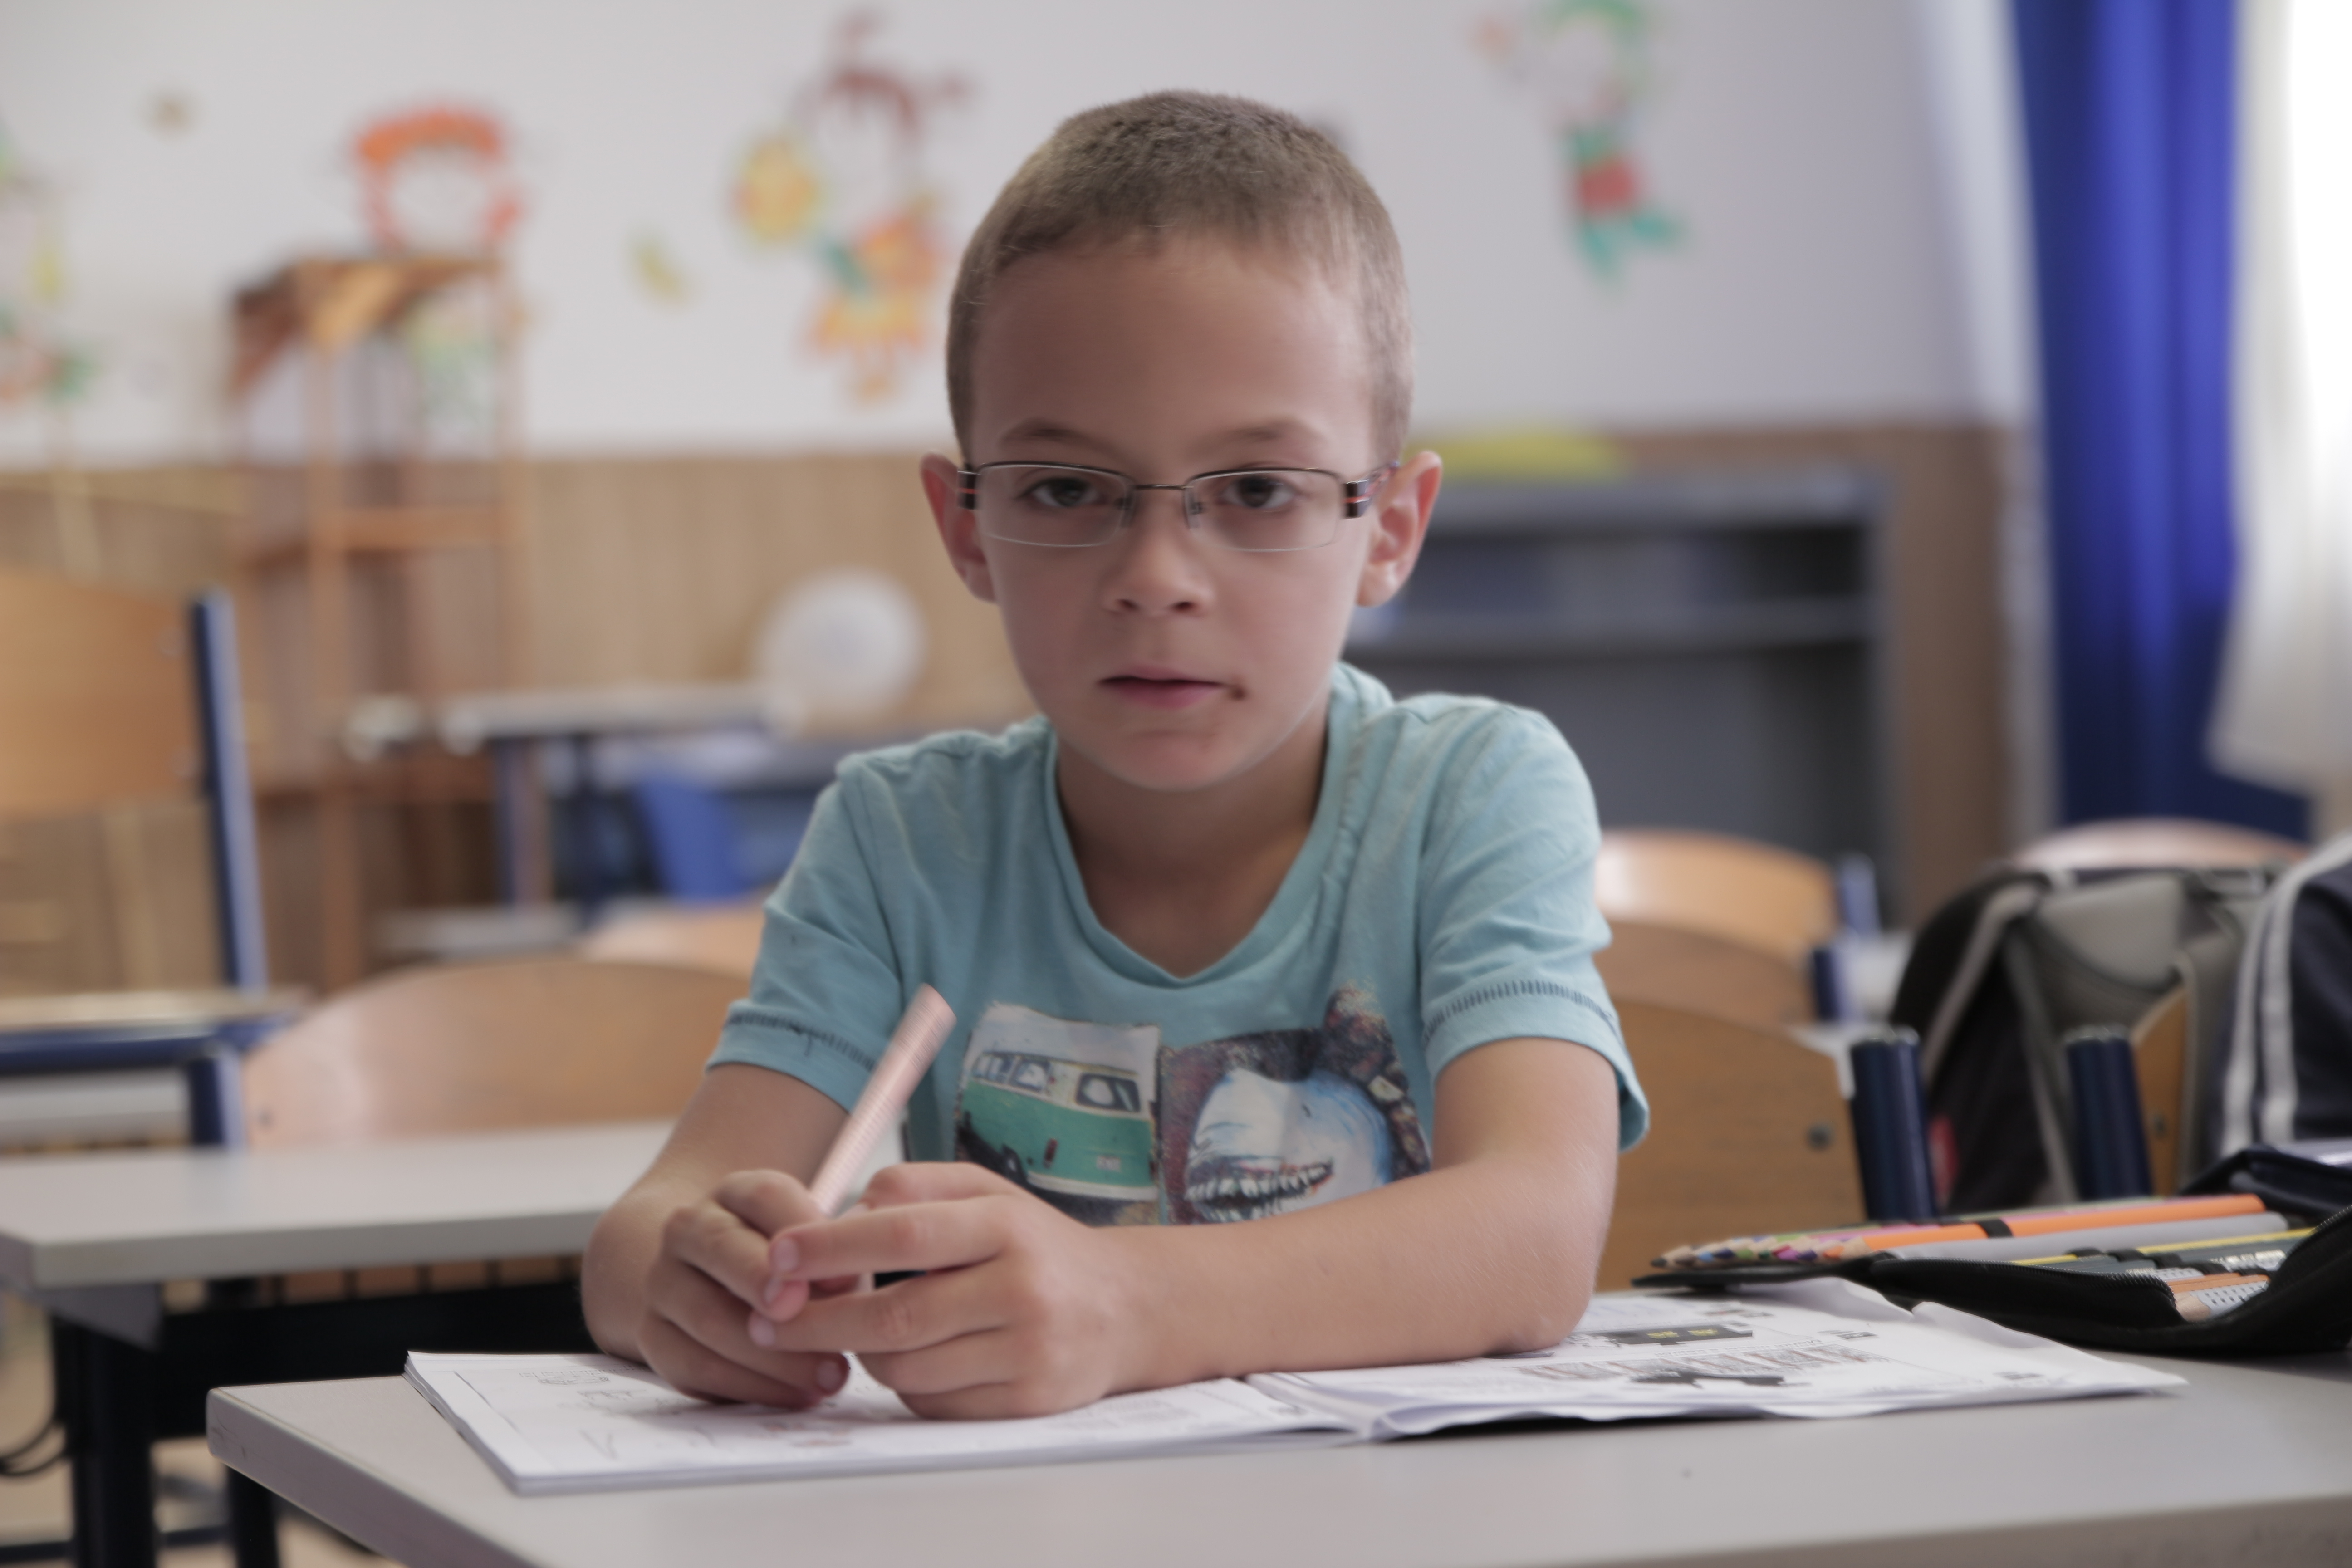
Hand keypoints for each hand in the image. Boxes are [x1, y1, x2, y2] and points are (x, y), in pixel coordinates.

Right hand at [634, 1170, 856, 1407]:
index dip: (802, 1231)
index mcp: (734, 1193)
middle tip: (800, 1311)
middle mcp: (689, 1230)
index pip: (764, 1197)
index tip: (839, 1272)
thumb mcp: (816, 1244)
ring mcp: (664, 1284)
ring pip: (709, 1317)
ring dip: (772, 1352)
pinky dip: (752, 1386)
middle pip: (721, 1247)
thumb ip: (836, 1254)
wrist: (707, 1282)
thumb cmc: (789, 1263)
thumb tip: (844, 1280)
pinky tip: (798, 1394)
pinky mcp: (657, 1339)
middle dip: (760, 1281)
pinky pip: (698, 1368)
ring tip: (831, 1374)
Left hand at [750, 1163, 1146, 1418]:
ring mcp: (1027, 1350)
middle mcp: (1021, 1288)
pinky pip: (933, 1404)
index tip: (777, 1256)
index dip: (830, 1247)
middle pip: (894, 1316)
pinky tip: (913, 1360)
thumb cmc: (1036, 1245)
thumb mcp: (987, 1192)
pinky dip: (907, 1385)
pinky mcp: (1027, 1402)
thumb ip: (915, 1185)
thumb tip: (843, 1212)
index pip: (901, 1235)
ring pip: (905, 1368)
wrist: (1126, 1308)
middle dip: (819, 1321)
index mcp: (1005, 1224)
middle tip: (770, 1321)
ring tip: (857, 1332)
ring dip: (863, 1354)